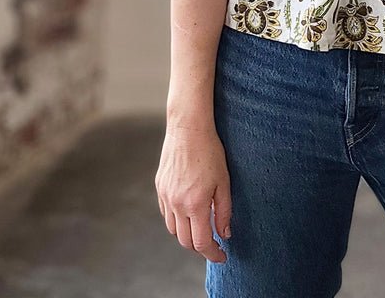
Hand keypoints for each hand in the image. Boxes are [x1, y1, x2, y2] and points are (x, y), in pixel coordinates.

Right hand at [155, 121, 231, 262]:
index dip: (213, 253)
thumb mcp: (223, 182)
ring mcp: (165, 196)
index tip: (222, 256)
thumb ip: (224, 211)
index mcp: (195, 204)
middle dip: (200, 247)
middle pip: (185, 241)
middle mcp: (176, 204)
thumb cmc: (210, 152)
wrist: (188, 128)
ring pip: (174, 230)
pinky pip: (167, 214)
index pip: (201, 242)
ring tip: (201, 227)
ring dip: (187, 234)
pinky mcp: (160, 187)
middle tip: (214, 243)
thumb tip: (224, 234)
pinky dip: (177, 221)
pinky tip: (188, 213)